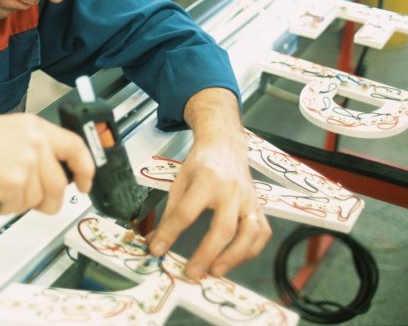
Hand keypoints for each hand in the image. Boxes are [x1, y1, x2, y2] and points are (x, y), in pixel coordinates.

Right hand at [0, 108, 94, 215]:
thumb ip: (35, 148)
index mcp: (37, 128)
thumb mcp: (10, 131)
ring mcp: (25, 163)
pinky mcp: (12, 182)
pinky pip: (17, 207)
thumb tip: (52, 174)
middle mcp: (35, 143)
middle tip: (39, 203)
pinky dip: (4, 206)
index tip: (85, 183)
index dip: (86, 170)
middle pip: (60, 185)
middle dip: (50, 201)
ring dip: (20, 202)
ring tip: (1, 188)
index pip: (77, 148)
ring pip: (38, 199)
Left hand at [146, 88, 270, 277]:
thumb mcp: (180, 181)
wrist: (225, 146)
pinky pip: (261, 233)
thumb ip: (169, 212)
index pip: (186, 212)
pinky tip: (236, 259)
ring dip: (233, 257)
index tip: (157, 249)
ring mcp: (249, 199)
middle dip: (206, 254)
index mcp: (206, 180)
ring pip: (249, 233)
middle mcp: (231, 190)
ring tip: (215, 272)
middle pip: (222, 228)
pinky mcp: (260, 206)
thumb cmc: (201, 164)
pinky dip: (251, 251)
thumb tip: (155, 241)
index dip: (170, 233)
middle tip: (191, 272)